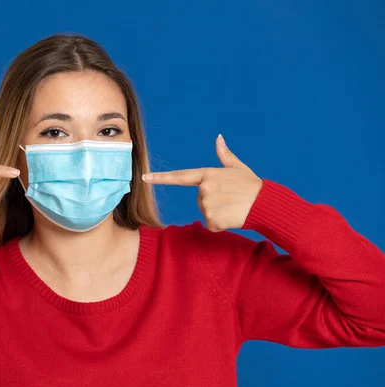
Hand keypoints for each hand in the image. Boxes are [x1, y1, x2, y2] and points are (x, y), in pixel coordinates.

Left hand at [142, 134, 262, 231]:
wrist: (266, 203)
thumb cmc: (252, 185)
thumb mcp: (237, 167)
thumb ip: (224, 155)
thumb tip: (218, 138)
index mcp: (208, 174)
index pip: (180, 176)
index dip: (161, 178)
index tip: (144, 178)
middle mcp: (204, 188)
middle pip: (200, 199)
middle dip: (214, 201)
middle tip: (231, 199)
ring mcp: (207, 204)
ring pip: (206, 212)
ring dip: (218, 213)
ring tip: (234, 207)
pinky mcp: (212, 219)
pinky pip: (212, 225)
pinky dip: (221, 224)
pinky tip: (233, 217)